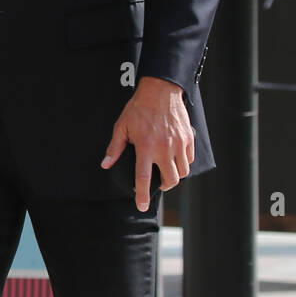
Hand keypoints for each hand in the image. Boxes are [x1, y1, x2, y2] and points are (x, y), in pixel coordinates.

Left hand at [101, 75, 193, 210]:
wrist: (160, 90)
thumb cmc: (139, 108)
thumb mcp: (122, 126)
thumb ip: (115, 147)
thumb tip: (106, 164)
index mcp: (146, 147)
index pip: (143, 178)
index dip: (142, 195)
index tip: (142, 206)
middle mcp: (164, 148)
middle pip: (170, 180)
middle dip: (164, 186)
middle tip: (158, 184)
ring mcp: (179, 143)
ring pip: (183, 172)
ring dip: (175, 175)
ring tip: (167, 171)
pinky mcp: (188, 138)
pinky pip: (189, 159)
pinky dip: (184, 163)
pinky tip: (176, 159)